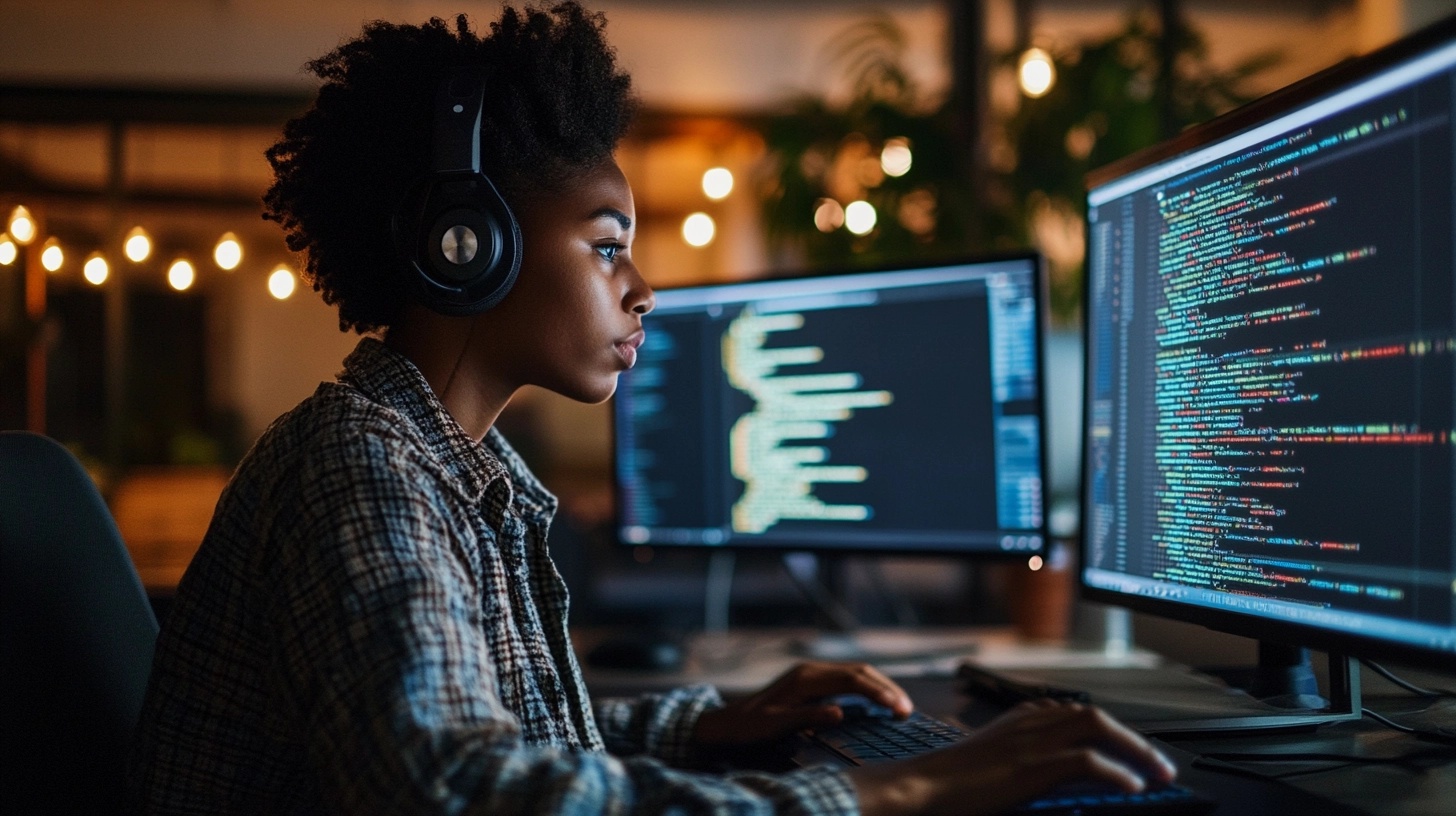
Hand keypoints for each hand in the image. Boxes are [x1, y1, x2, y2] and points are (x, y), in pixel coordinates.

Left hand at [692, 661, 913, 746]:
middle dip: (886, 688)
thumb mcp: (776, 726)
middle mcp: (811, 671)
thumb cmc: (749, 727)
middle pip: (859, 672)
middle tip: (907, 711)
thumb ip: (809, 718)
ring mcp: (811, 675)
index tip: (898, 709)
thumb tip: (840, 712)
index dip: (878, 692)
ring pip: (855, 674)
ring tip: (900, 707)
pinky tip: (878, 702)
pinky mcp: (811, 683)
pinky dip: (867, 689)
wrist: (726, 723)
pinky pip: (847, 681)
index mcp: (805, 678)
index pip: (852, 679)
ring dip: (879, 687)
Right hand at [849, 699, 1177, 815]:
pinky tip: (1132, 788)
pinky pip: (1087, 761)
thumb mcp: (991, 766)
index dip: (1110, 730)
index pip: (1075, 712)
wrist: (920, 789)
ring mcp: (1031, 742)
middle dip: (1133, 738)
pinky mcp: (1032, 767)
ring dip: (1135, 749)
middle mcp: (1028, 723)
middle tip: (1159, 764)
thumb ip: (1021, 761)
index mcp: (1018, 720)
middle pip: (1094, 714)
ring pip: (1097, 727)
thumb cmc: (946, 785)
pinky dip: (1116, 773)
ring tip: (1158, 773)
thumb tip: (1055, 778)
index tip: (1131, 750)